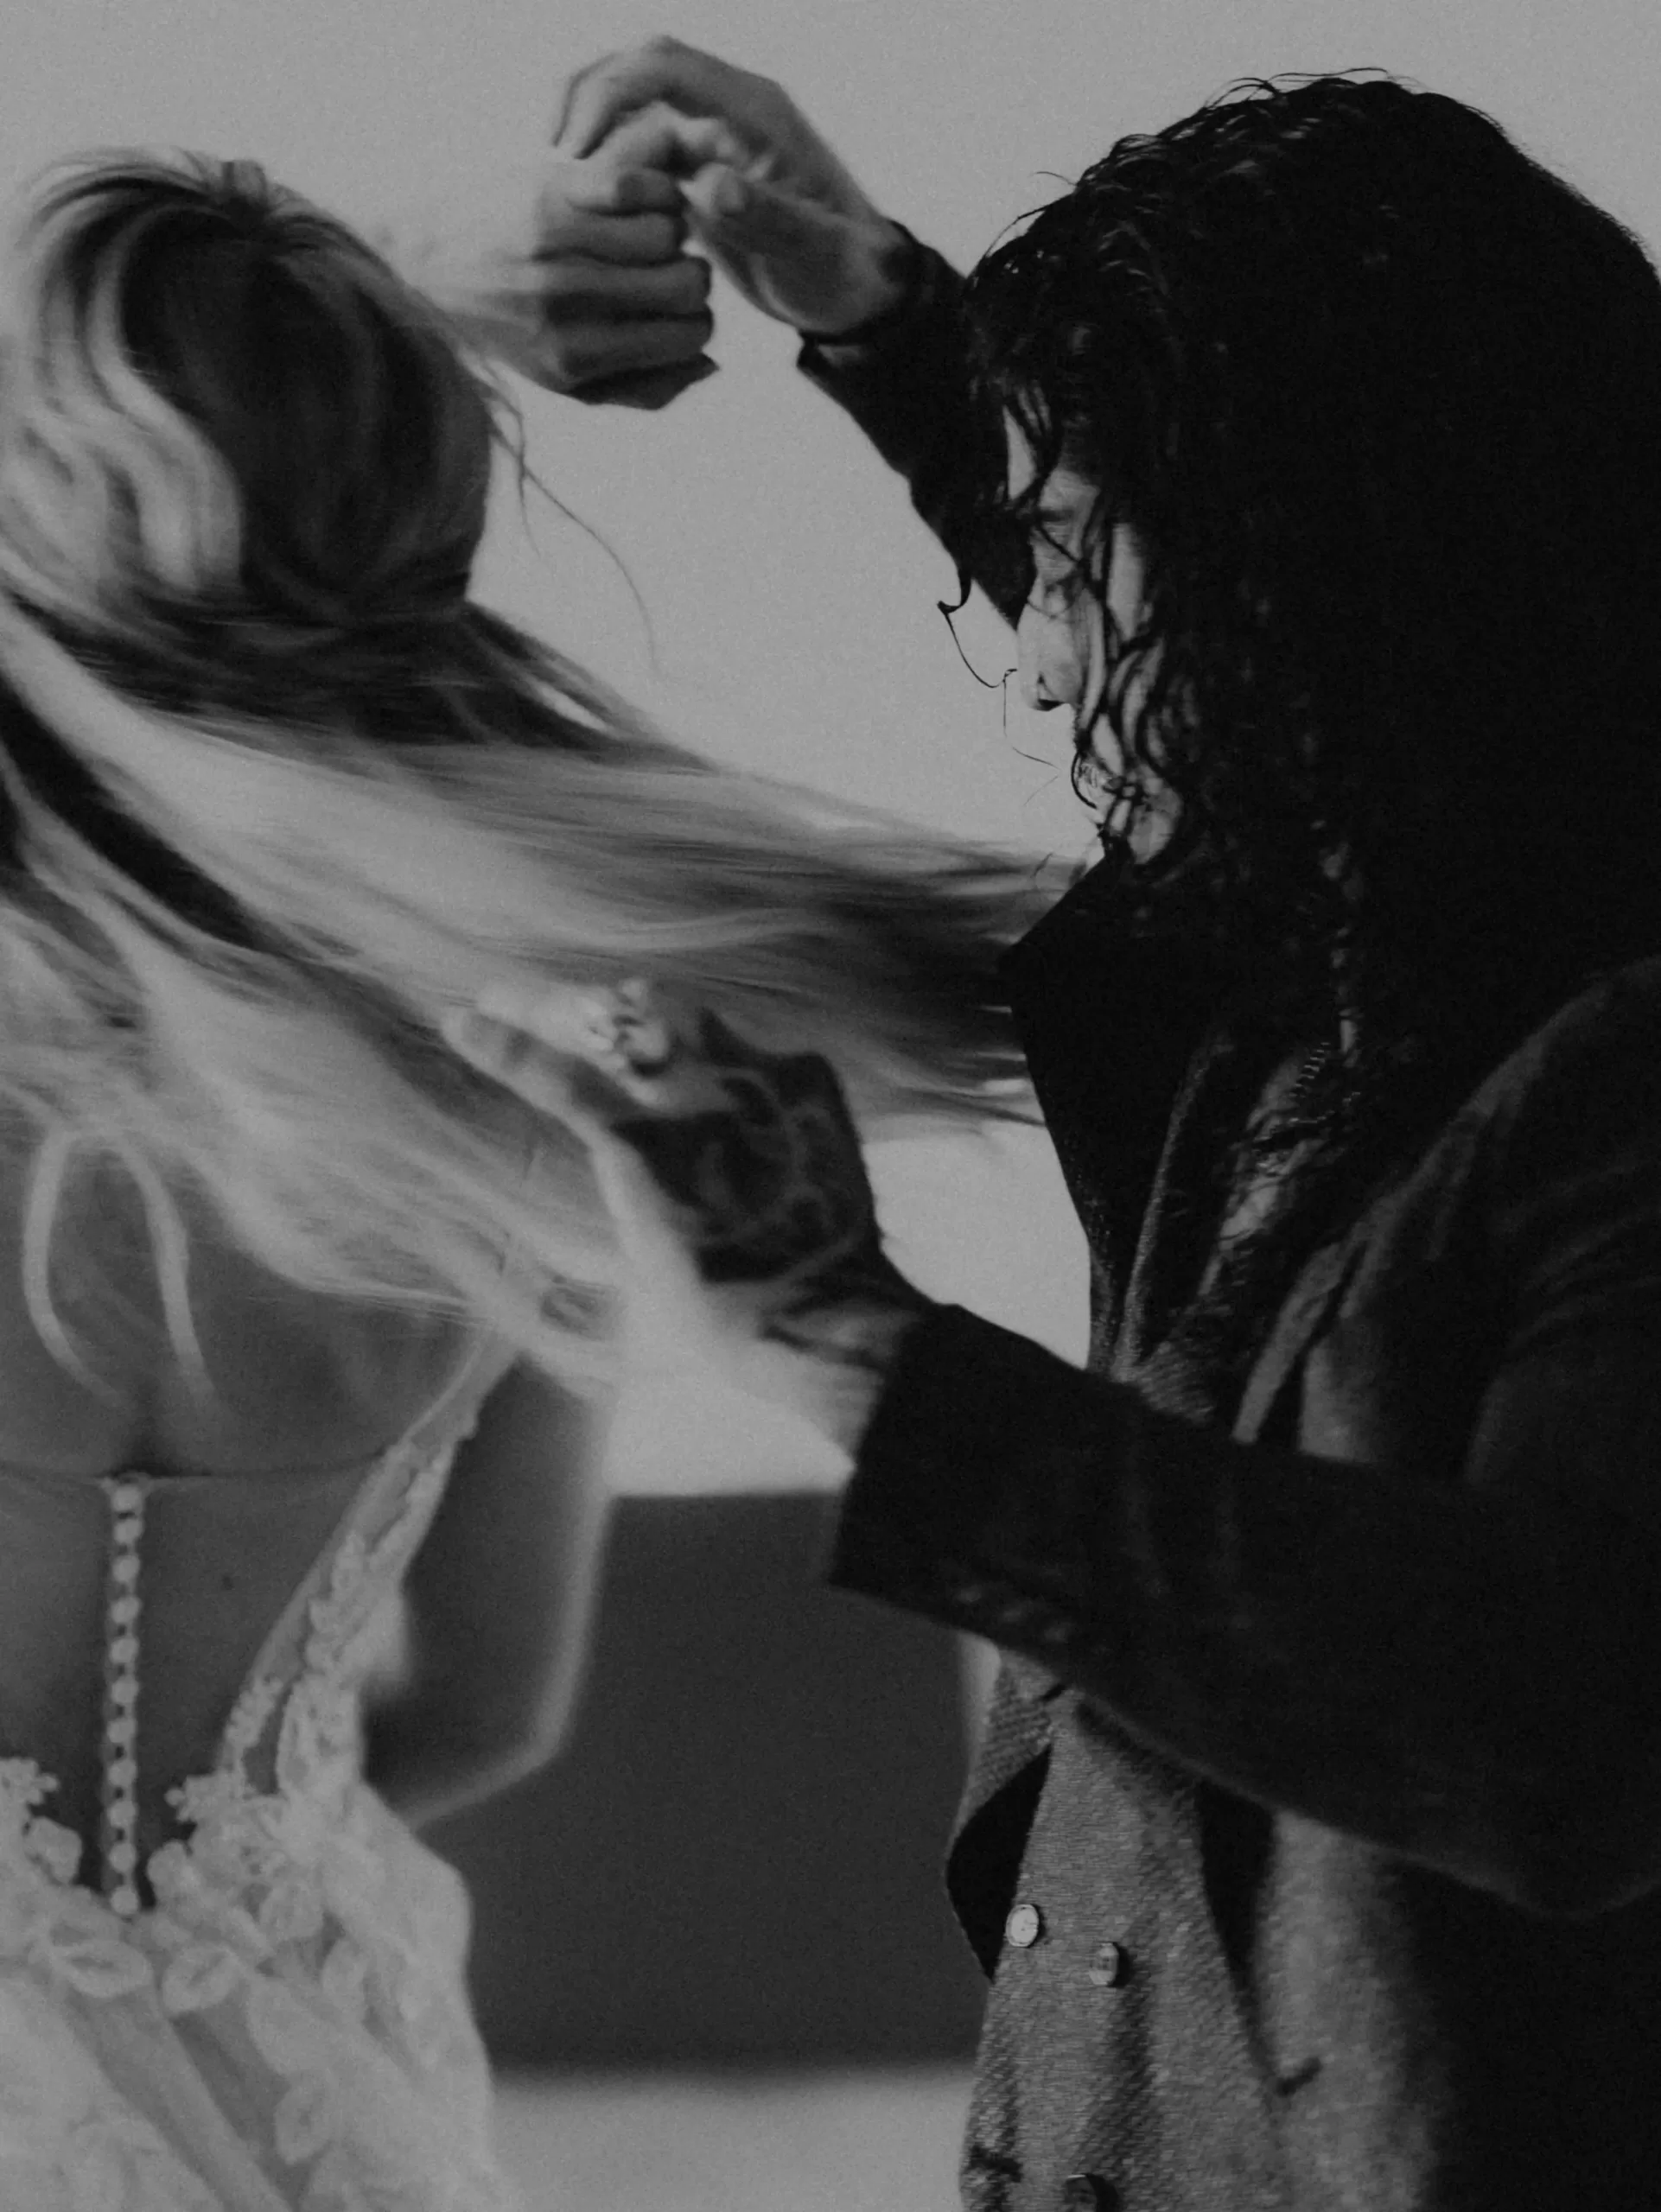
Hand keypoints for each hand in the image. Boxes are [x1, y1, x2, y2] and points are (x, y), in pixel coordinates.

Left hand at [383, 150, 715, 407]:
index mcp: (580, 355)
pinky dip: (648, 187)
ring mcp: (559, 243)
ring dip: (670, 229)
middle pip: (689, 283)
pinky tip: (631, 200)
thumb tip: (711, 362)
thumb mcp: (573, 384)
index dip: (697, 321)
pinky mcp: (549, 190)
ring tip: (645, 234)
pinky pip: (635, 184)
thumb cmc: (507, 333)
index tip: (676, 312)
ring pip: (670, 231)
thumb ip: (646, 387)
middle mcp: (570, 302)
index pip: (693, 335)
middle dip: (691, 277)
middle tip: (666, 271)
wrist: (420, 273)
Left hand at [441, 980, 930, 1451]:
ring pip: (608, 1027)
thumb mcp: (803, 1191)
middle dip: (598, 1003)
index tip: (618, 1031)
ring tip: (493, 1001)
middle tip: (540, 1001)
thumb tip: (720, 1163)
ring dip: (544, 1010)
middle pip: (661, 1010)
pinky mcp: (639, 1137)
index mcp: (796, 1083)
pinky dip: (507, 1048)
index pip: (714, 1033)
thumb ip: (759, 1156)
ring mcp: (693, 1097)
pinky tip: (463, 1027)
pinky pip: (561, 1078)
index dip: (658, 1029)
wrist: (822, 1321)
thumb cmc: (816, 1285)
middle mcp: (749, 1069)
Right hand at [553, 37, 916, 337]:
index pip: (663, 65)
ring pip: (629, 115)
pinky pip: (636, 154)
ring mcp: (709, 142)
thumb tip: (711, 187)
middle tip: (554, 175)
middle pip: (634, 75)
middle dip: (584, 112)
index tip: (573, 153)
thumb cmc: (846, 272)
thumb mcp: (813, 252)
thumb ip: (767, 216)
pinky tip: (587, 217)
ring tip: (565, 201)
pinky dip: (607, 177)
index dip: (607, 93)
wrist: (860, 290)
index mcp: (754, 113)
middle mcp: (727, 114)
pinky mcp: (695, 175)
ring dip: (592, 147)